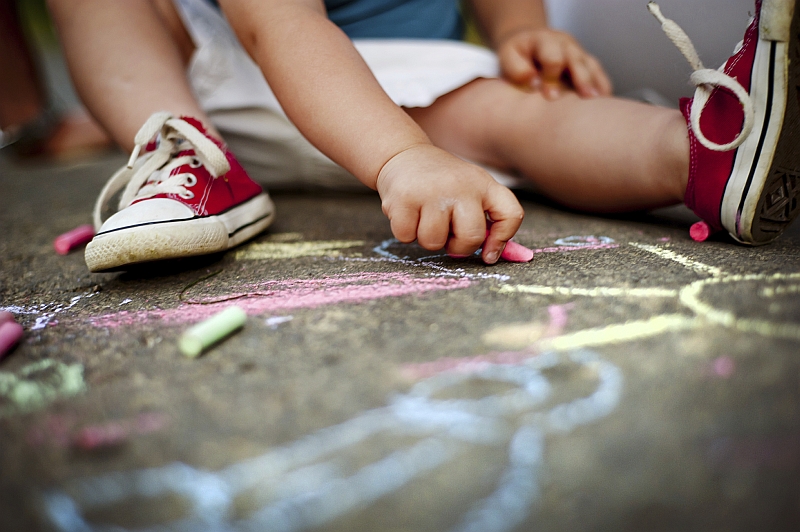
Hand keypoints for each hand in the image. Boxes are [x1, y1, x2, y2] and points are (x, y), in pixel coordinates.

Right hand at [376, 144, 523, 263]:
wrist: (403, 154)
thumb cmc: (441, 183)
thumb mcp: (469, 192)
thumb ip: (485, 221)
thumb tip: (492, 257)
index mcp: (484, 184)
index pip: (511, 214)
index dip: (503, 239)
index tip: (488, 253)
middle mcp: (461, 186)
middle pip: (472, 237)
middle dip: (458, 247)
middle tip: (448, 235)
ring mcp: (432, 191)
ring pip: (434, 242)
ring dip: (427, 239)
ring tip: (425, 218)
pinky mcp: (404, 197)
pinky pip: (407, 236)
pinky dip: (405, 232)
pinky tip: (408, 213)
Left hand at [497, 27, 611, 99]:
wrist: (526, 43)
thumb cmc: (516, 55)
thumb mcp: (508, 57)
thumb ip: (516, 69)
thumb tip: (532, 80)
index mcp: (544, 40)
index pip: (553, 57)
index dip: (552, 77)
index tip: (550, 97)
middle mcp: (564, 44)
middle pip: (577, 59)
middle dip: (581, 79)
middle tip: (585, 98)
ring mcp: (577, 52)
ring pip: (591, 65)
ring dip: (596, 83)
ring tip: (601, 101)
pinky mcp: (585, 62)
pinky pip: (598, 72)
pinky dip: (602, 85)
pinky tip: (605, 101)